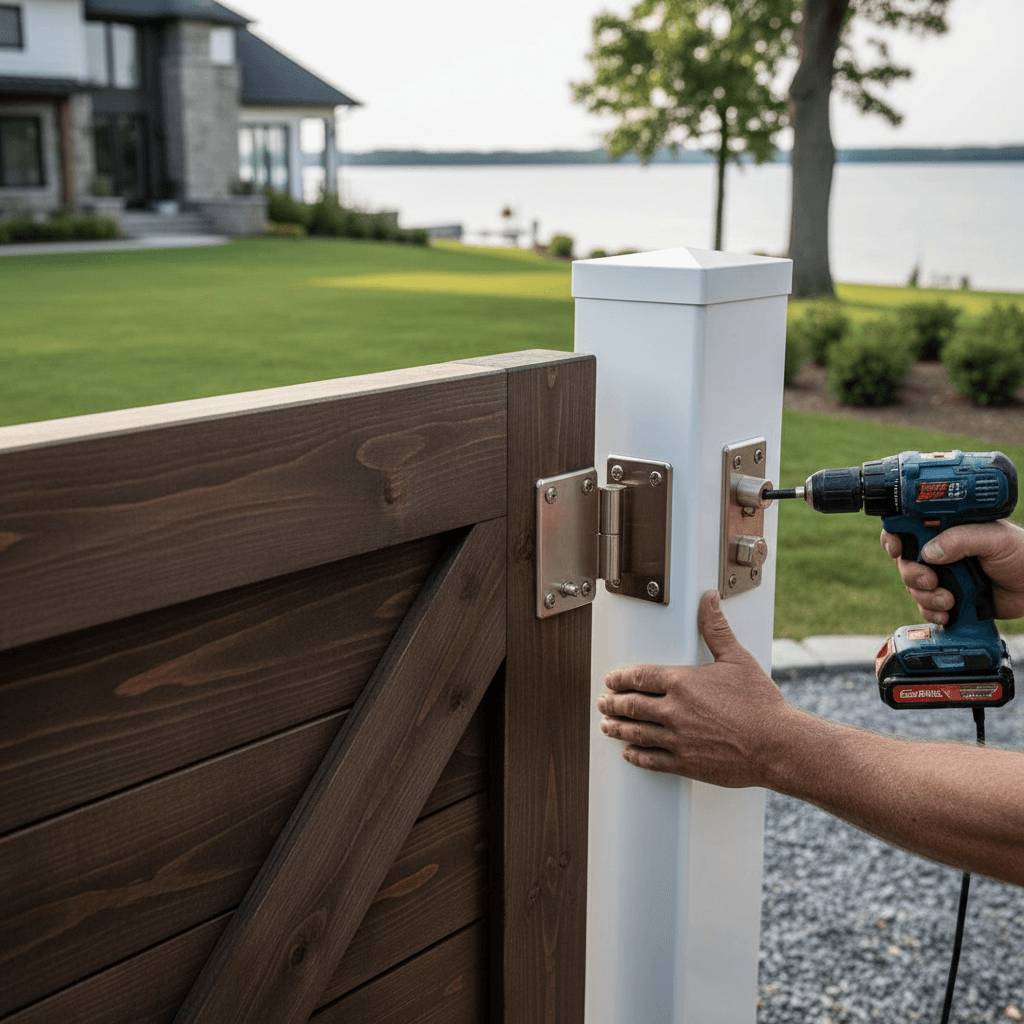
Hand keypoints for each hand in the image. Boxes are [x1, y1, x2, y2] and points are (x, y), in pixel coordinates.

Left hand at [597, 590, 792, 785]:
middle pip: (631, 705)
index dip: (620, 678)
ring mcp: (677, 739)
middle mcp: (674, 711)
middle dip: (613, 702)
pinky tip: (629, 753)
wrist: (777, 746)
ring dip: (617, 728)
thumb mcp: (738, 659)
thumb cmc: (761, 704)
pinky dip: (636, 756)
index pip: (639, 676)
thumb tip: (708, 600)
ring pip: (636, 732)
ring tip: (606, 725)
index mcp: (682, 682)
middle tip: (603, 701)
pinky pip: (651, 760)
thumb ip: (716, 628)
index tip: (611, 679)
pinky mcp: (685, 764)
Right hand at [880, 520, 1023, 623]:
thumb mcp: (995, 538)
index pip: (908, 526)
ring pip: (913, 587)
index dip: (894, 537)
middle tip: (930, 580)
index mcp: (946, 529)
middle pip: (904, 561)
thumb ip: (962, 539)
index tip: (897, 548)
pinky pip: (926, 608)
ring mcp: (943, 576)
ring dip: (926, 597)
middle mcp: (940, 551)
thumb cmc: (1022, 555)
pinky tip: (948, 614)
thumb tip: (928, 552)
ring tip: (949, 600)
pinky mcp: (949, 598)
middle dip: (912, 574)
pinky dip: (932, 613)